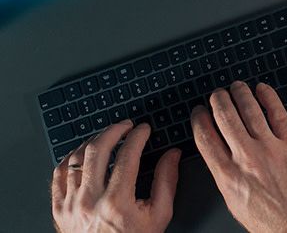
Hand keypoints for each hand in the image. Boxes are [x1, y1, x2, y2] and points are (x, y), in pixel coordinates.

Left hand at [51, 119, 180, 232]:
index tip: (144, 129)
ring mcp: (71, 204)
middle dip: (114, 130)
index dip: (137, 136)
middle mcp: (91, 201)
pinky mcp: (59, 209)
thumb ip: (167, 182)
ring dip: (93, 141)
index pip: (127, 156)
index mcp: (117, 202)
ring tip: (106, 137)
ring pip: (76, 158)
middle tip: (125, 125)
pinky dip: (71, 159)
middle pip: (98, 150)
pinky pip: (59, 174)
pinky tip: (83, 154)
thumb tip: (172, 155)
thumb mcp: (160, 215)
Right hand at [191, 81, 286, 231]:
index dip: (199, 119)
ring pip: (250, 111)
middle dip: (219, 100)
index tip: (199, 111)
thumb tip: (216, 152)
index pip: (205, 137)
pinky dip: (269, 98)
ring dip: (241, 94)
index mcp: (228, 175)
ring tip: (237, 87)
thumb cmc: (268, 220)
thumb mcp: (234, 201)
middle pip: (226, 118)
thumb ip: (224, 174)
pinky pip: (279, 114)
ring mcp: (270, 149)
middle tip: (217, 94)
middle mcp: (247, 158)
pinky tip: (263, 90)